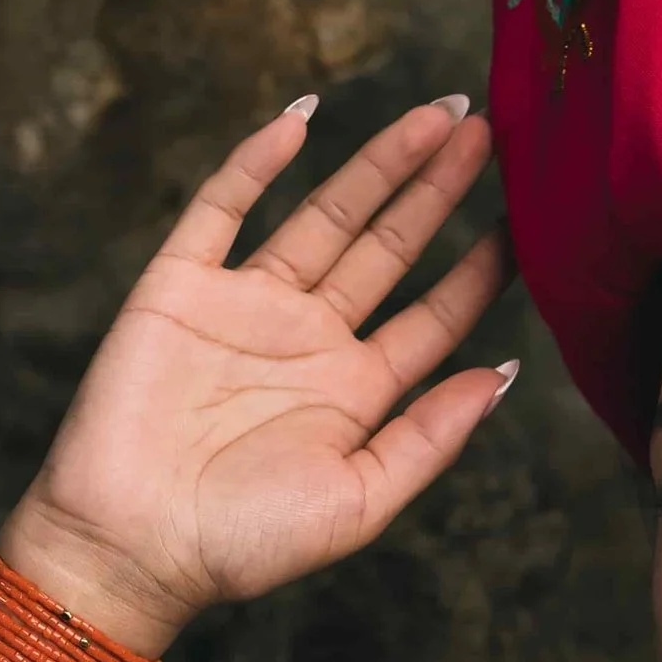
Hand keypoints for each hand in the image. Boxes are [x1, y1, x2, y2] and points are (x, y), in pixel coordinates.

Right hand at [0, 95, 511, 652]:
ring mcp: (245, 306)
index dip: (481, 269)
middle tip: (488, 131)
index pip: (434, 316)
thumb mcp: (360, 501)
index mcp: (356, 391)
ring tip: (436, 115)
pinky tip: (303, 120)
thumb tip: (502, 377)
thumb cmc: (246, 542)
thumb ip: (430, 438)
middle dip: (438, 191)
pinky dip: (257, 161)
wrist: (132, 547)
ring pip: (325, 214)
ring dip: (378, 164)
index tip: (528, 220)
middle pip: (389, 247)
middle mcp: (309, 339)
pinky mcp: (179, 287)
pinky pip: (222, 207)